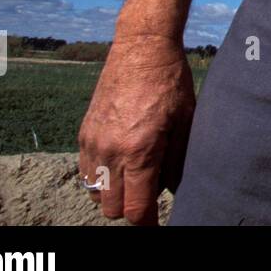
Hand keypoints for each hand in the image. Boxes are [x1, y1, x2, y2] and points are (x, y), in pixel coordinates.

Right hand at [77, 33, 195, 224]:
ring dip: (113, 194)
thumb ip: (179, 161)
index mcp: (139, 151)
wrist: (141, 48)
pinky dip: (100, 176)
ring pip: (95, 192)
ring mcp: (92, 142)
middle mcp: (110, 151)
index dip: (148, 222)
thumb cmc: (170, 82)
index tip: (156, 223)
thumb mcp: (186, 121)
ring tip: (135, 177)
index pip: (136, 208)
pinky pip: (86, 171)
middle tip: (150, 195)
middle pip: (112, 208)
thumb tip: (177, 191)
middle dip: (131, 209)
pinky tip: (121, 161)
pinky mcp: (84, 132)